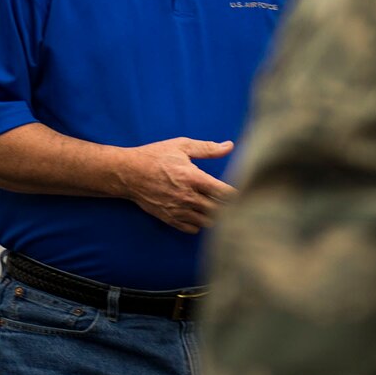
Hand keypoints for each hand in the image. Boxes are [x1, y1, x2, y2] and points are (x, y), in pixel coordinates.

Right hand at [118, 137, 236, 232]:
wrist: (128, 173)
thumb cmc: (155, 157)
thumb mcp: (181, 146)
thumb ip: (207, 148)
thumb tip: (229, 146)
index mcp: (193, 177)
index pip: (224, 192)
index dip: (238, 194)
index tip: (247, 192)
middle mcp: (187, 196)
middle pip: (219, 210)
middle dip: (231, 208)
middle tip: (238, 203)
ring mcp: (178, 210)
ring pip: (208, 222)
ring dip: (216, 217)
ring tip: (220, 209)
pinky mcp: (170, 219)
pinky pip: (193, 229)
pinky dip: (200, 223)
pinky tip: (200, 214)